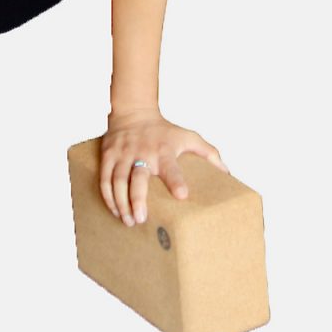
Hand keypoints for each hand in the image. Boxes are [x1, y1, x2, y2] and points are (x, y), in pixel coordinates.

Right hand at [100, 108, 229, 227]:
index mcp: (164, 150)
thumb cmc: (165, 130)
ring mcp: (124, 153)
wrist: (134, 111)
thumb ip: (209, 153)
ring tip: (128, 220)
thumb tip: (227, 173)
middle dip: (138, 199)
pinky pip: (104, 178)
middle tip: (141, 218)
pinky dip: (108, 197)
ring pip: (117, 180)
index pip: (171, 166)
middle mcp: (143, 152)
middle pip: (138, 177)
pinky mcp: (109, 155)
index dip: (176, 180)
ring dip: (121, 203)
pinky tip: (115, 210)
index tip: (182, 195)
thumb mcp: (189, 136)